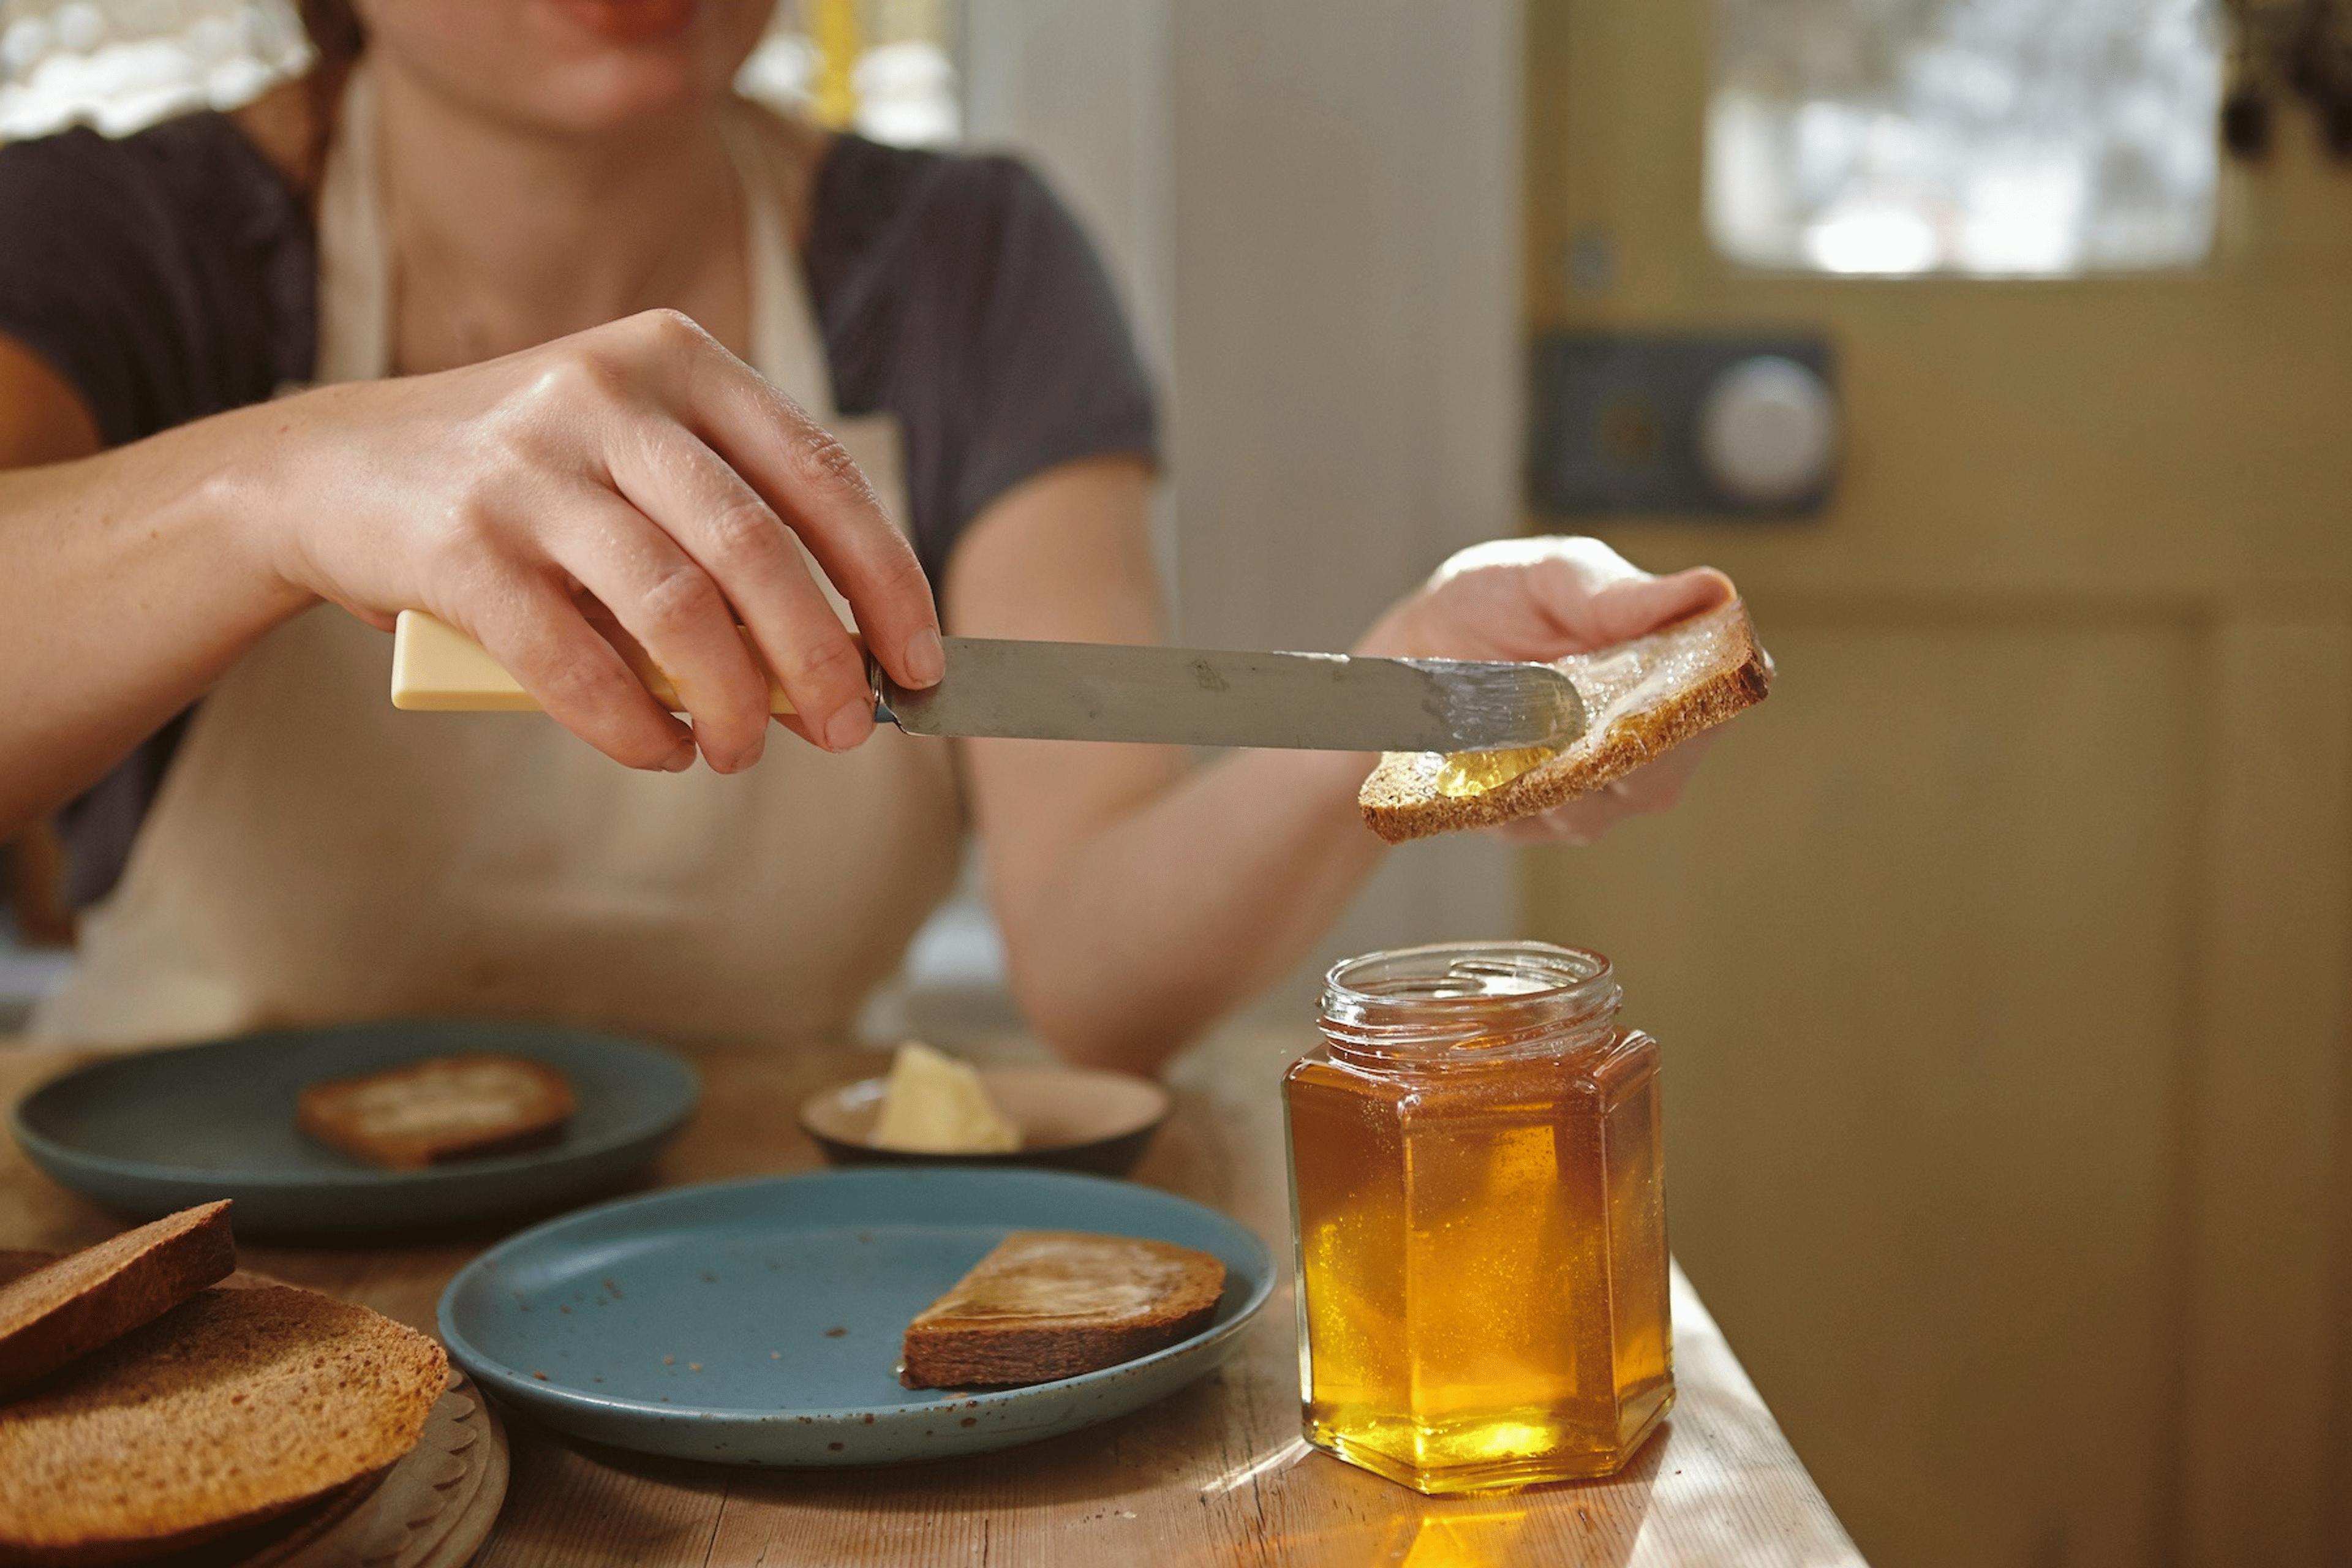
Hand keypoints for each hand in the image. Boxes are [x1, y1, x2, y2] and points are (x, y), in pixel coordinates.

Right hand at [251, 309, 942, 773]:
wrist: (326, 471)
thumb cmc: (522, 486)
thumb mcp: (633, 466)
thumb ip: (726, 538)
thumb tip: (829, 668)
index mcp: (678, 360)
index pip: (819, 474)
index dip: (883, 577)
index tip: (919, 661)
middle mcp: (608, 393)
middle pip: (756, 544)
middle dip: (819, 655)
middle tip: (846, 730)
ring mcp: (528, 462)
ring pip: (674, 602)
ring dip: (730, 699)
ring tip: (741, 752)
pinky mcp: (457, 543)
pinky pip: (572, 658)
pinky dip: (631, 723)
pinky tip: (660, 751)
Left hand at [1355, 535, 1734, 844]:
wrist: (1414, 644)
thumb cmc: (1499, 598)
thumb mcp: (1553, 577)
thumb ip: (1619, 593)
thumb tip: (1713, 590)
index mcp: (1671, 677)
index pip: (1713, 709)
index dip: (1693, 715)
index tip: (1648, 703)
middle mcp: (1642, 747)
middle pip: (1655, 781)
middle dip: (1610, 758)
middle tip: (1560, 721)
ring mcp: (1588, 792)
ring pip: (1589, 812)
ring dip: (1547, 778)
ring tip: (1504, 731)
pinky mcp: (1528, 819)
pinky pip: (1525, 823)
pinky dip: (1498, 793)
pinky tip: (1473, 760)